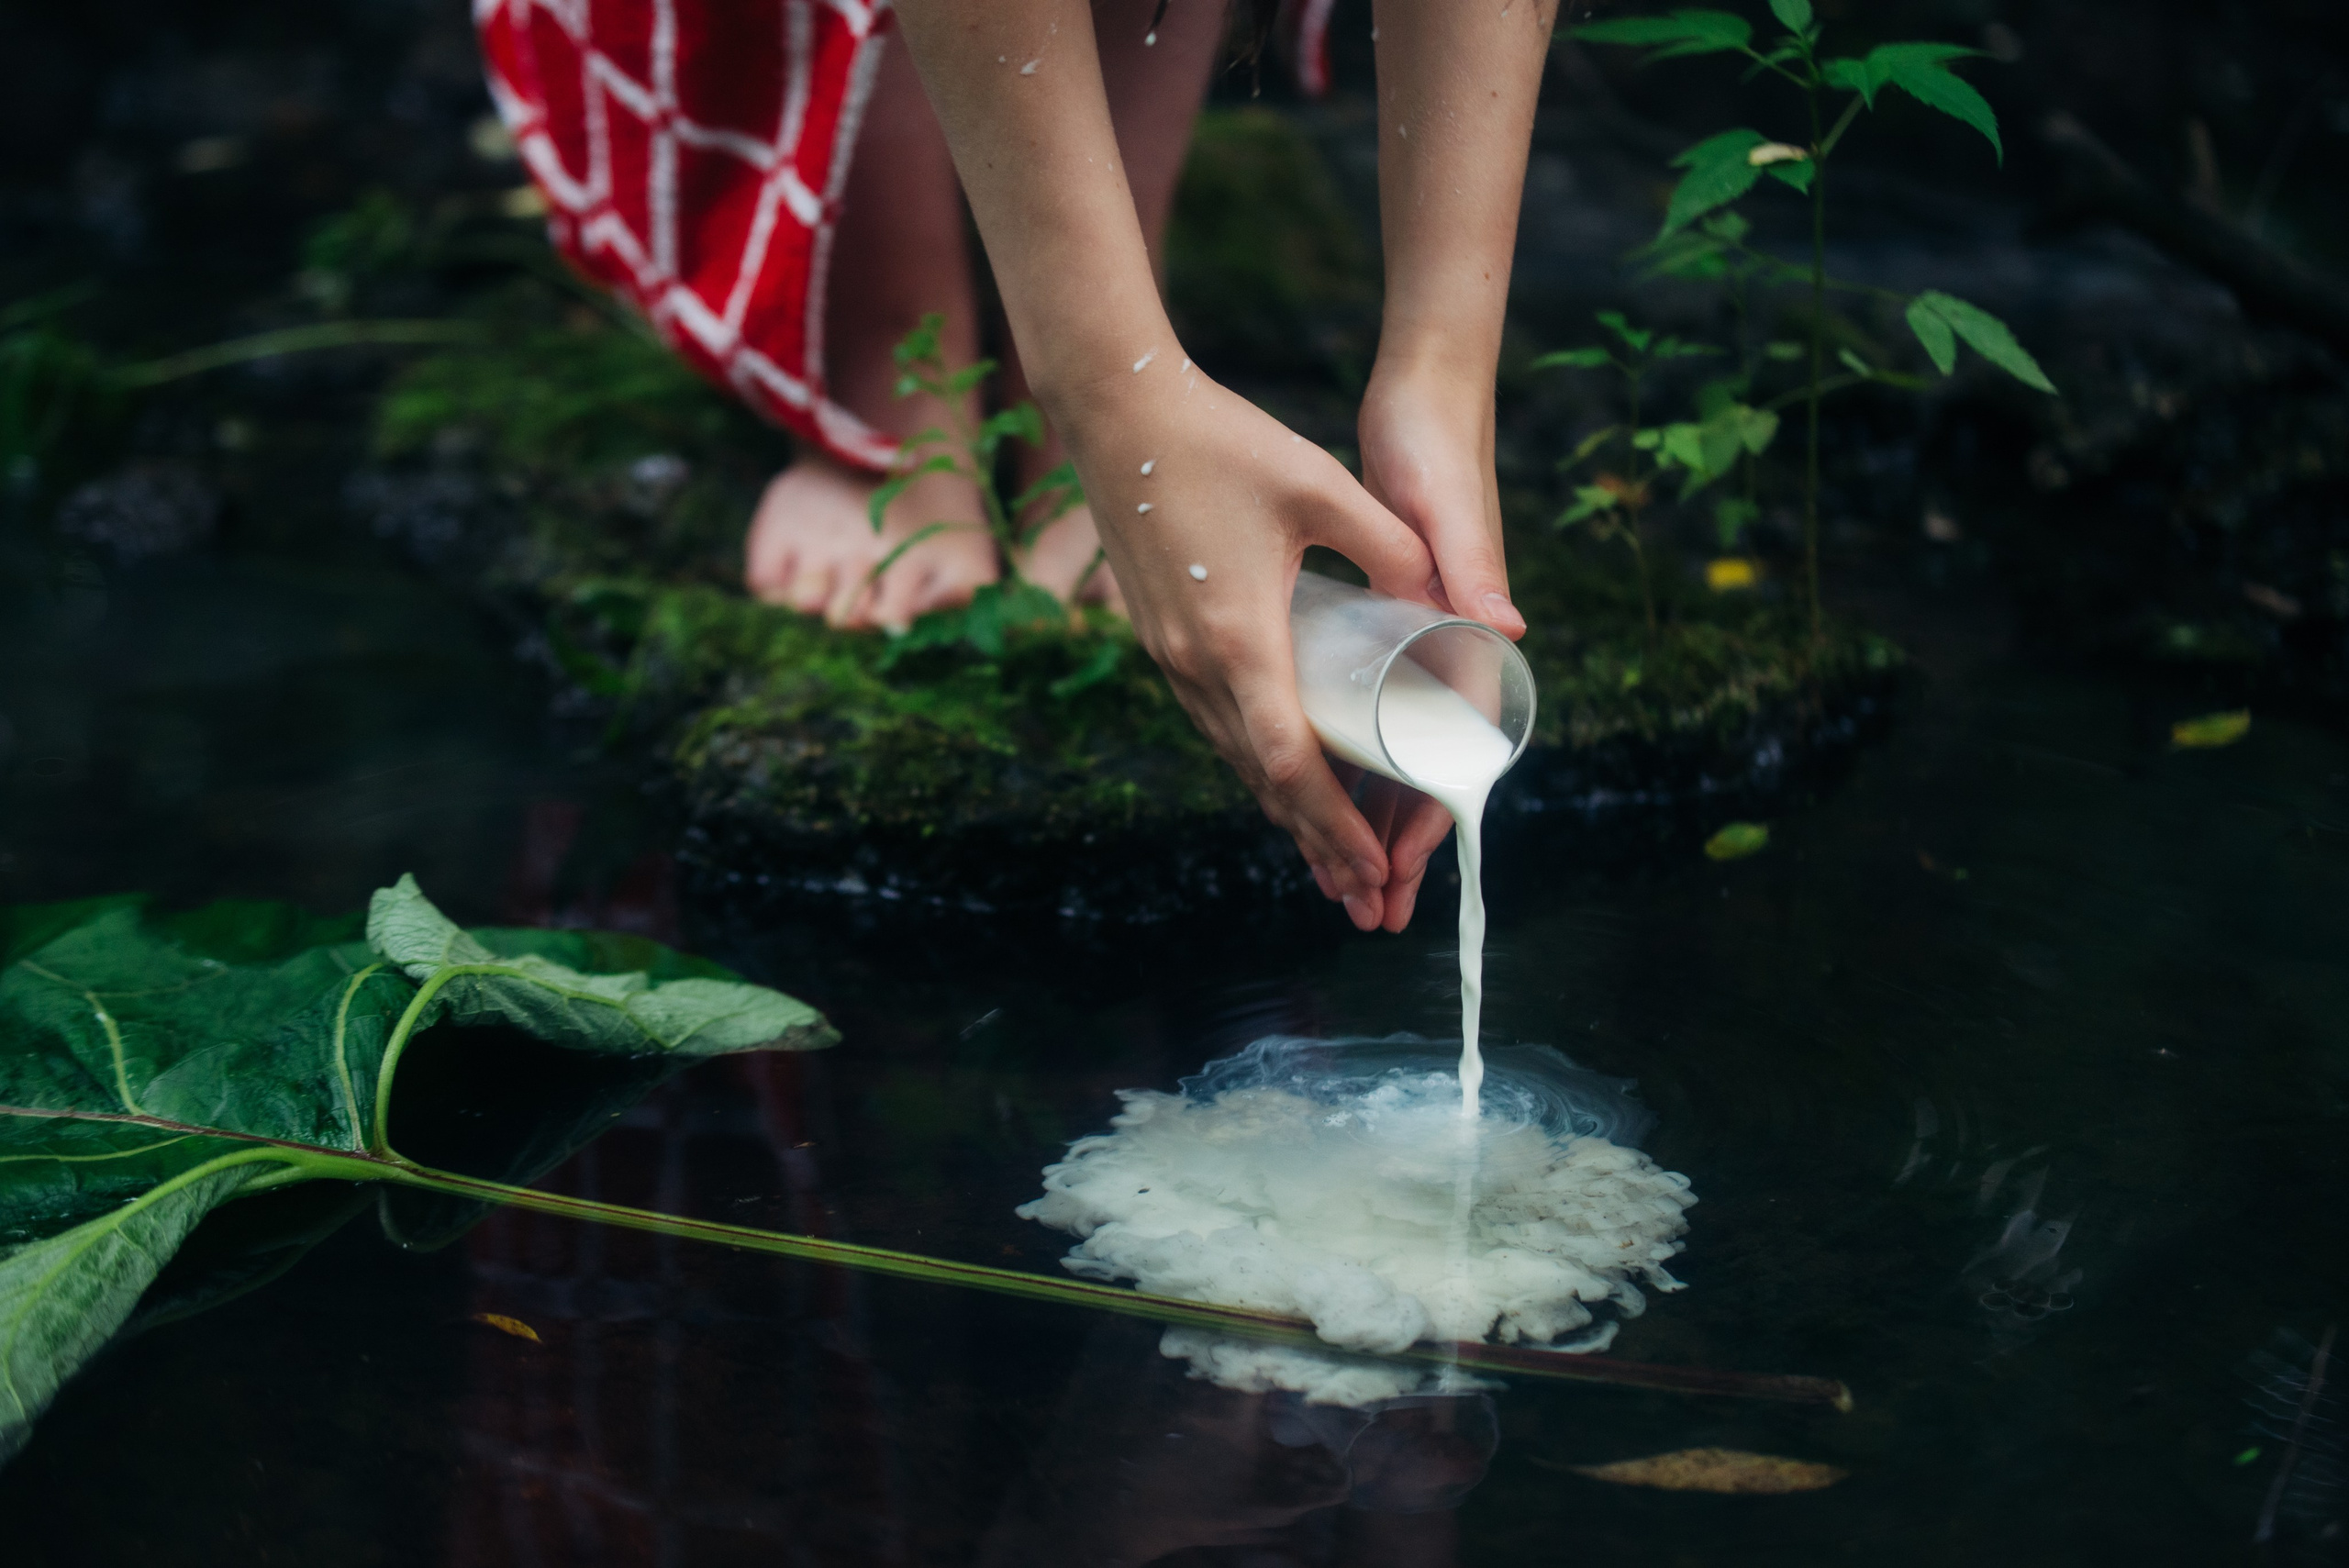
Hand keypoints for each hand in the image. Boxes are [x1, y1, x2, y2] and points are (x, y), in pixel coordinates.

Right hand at [1055, 362, 1437, 929]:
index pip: (1290, 761)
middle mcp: (1197, 664)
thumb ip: (1391, 545)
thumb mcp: (1321, 485)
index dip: (1335, 822)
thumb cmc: (1221, 440)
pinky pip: (1213, 720)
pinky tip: (1278, 771)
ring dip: (1283, 807)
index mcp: (1242, 639)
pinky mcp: (1159, 637)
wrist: (1115, 411)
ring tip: (1327, 855)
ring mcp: (1169, 655)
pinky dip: (1253, 760)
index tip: (1374, 867)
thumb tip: (1448, 595)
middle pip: (1261, 778)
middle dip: (1316, 840)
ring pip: (1233, 755)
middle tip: (1360, 893)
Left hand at [1349, 360, 1519, 931]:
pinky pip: (1360, 714)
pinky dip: (1344, 762)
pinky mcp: (1384, 630)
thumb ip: (1471, 568)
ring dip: (1365, 817)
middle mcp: (1445, 652)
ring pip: (1385, 751)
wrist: (1428, 394)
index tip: (1395, 872)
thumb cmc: (1437, 448)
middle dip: (1390, 843)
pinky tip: (1313, 797)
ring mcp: (1414, 647)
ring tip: (1339, 885)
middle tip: (1365, 914)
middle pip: (1418, 769)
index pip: (1448, 750)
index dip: (1423, 818)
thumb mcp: (1446, 510)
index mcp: (1465, 638)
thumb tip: (1510, 629)